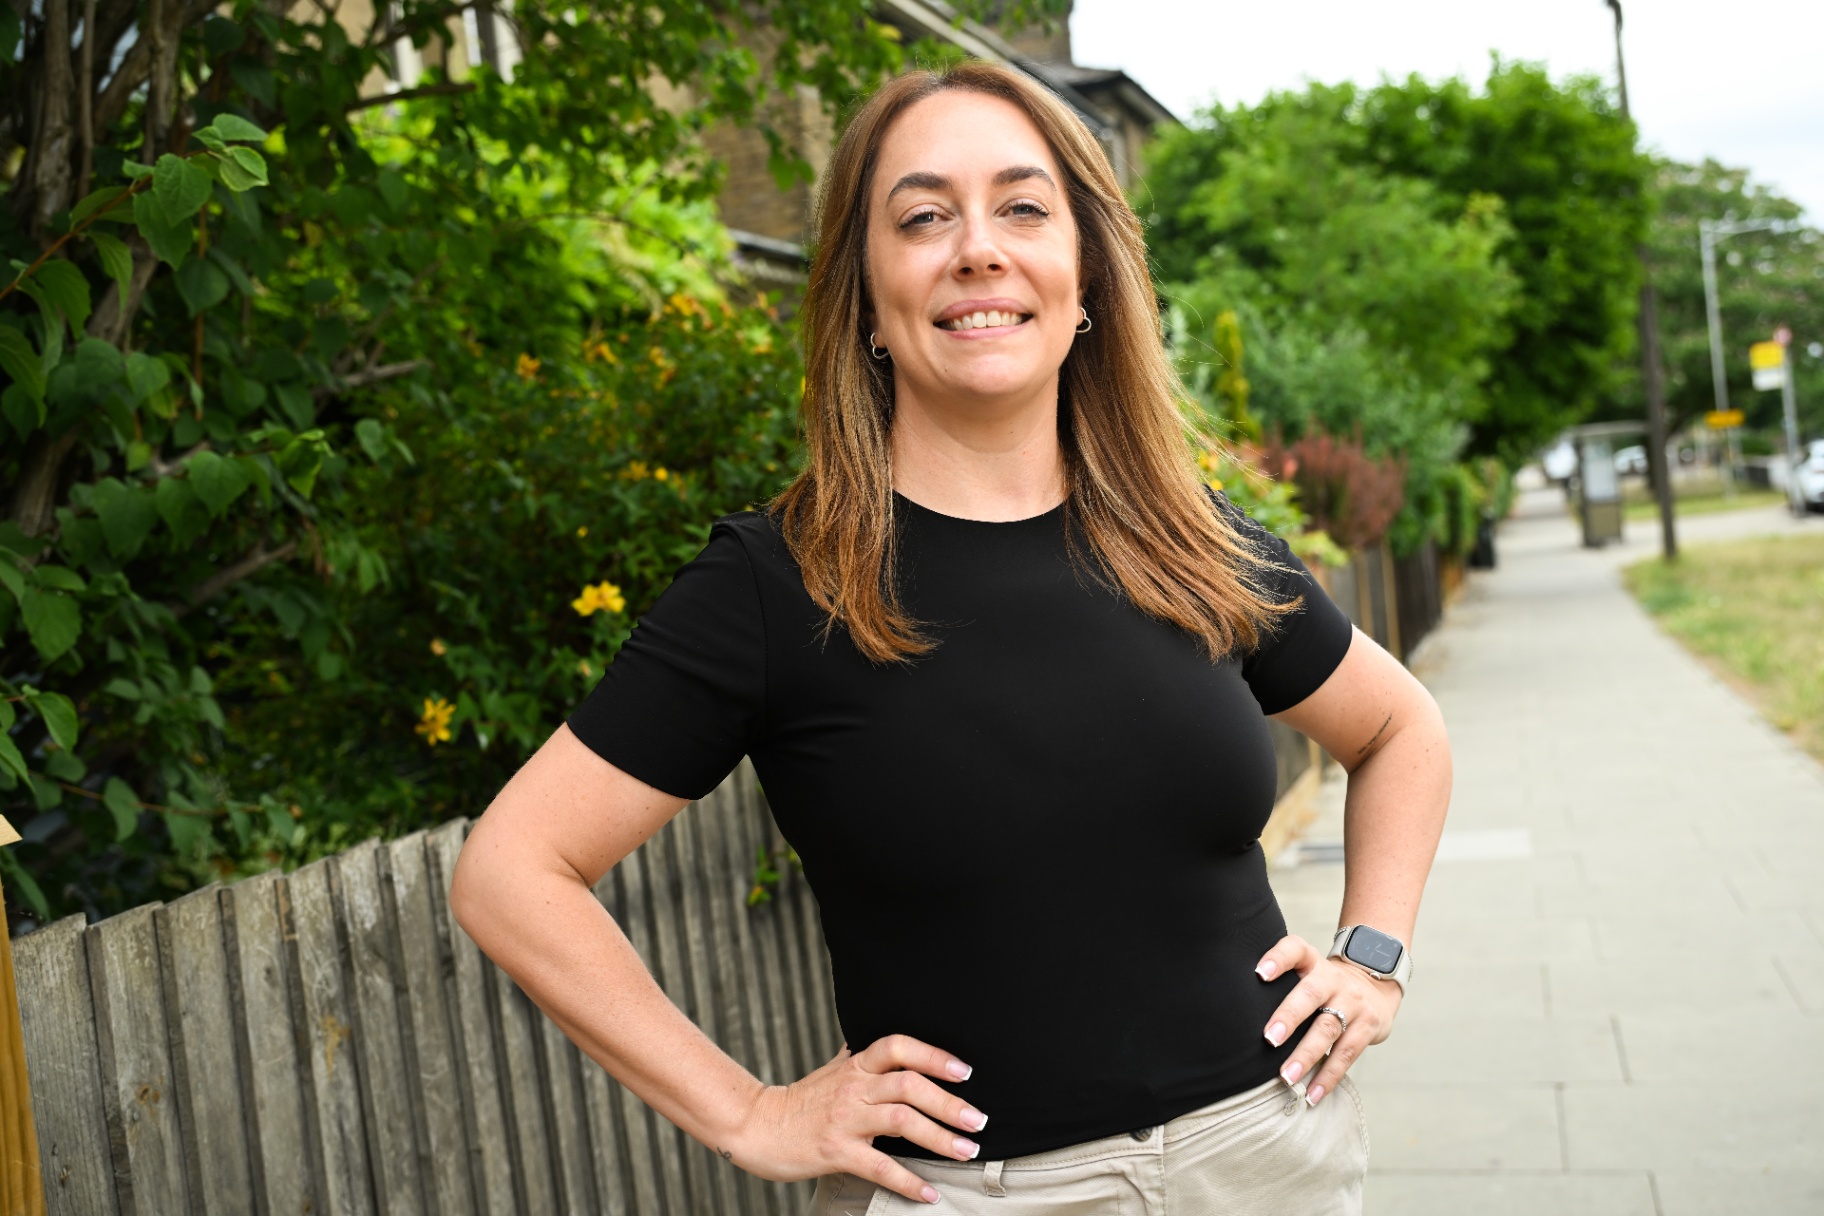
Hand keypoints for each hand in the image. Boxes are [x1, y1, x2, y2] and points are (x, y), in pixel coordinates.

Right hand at [725, 1034, 988, 1204]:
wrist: (756, 1126)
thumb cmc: (799, 1100)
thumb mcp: (831, 1069)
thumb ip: (858, 1057)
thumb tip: (881, 1043)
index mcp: (855, 1065)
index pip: (898, 1047)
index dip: (934, 1055)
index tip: (964, 1070)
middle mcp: (853, 1087)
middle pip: (909, 1085)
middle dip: (949, 1103)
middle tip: (978, 1120)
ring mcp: (845, 1119)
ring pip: (901, 1121)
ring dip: (939, 1137)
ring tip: (966, 1151)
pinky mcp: (836, 1152)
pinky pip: (879, 1166)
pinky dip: (908, 1181)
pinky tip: (928, 1192)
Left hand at [1256, 934, 1402, 1106]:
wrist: (1374, 984)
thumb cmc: (1323, 984)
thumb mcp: (1305, 971)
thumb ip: (1278, 983)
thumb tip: (1233, 1012)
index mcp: (1311, 962)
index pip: (1294, 949)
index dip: (1277, 958)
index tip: (1257, 973)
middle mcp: (1331, 979)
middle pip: (1310, 994)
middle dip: (1289, 1017)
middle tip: (1269, 1039)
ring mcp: (1352, 1002)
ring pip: (1328, 1029)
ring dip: (1306, 1055)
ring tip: (1286, 1077)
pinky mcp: (1368, 1026)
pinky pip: (1347, 1054)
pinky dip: (1328, 1076)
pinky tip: (1312, 1094)